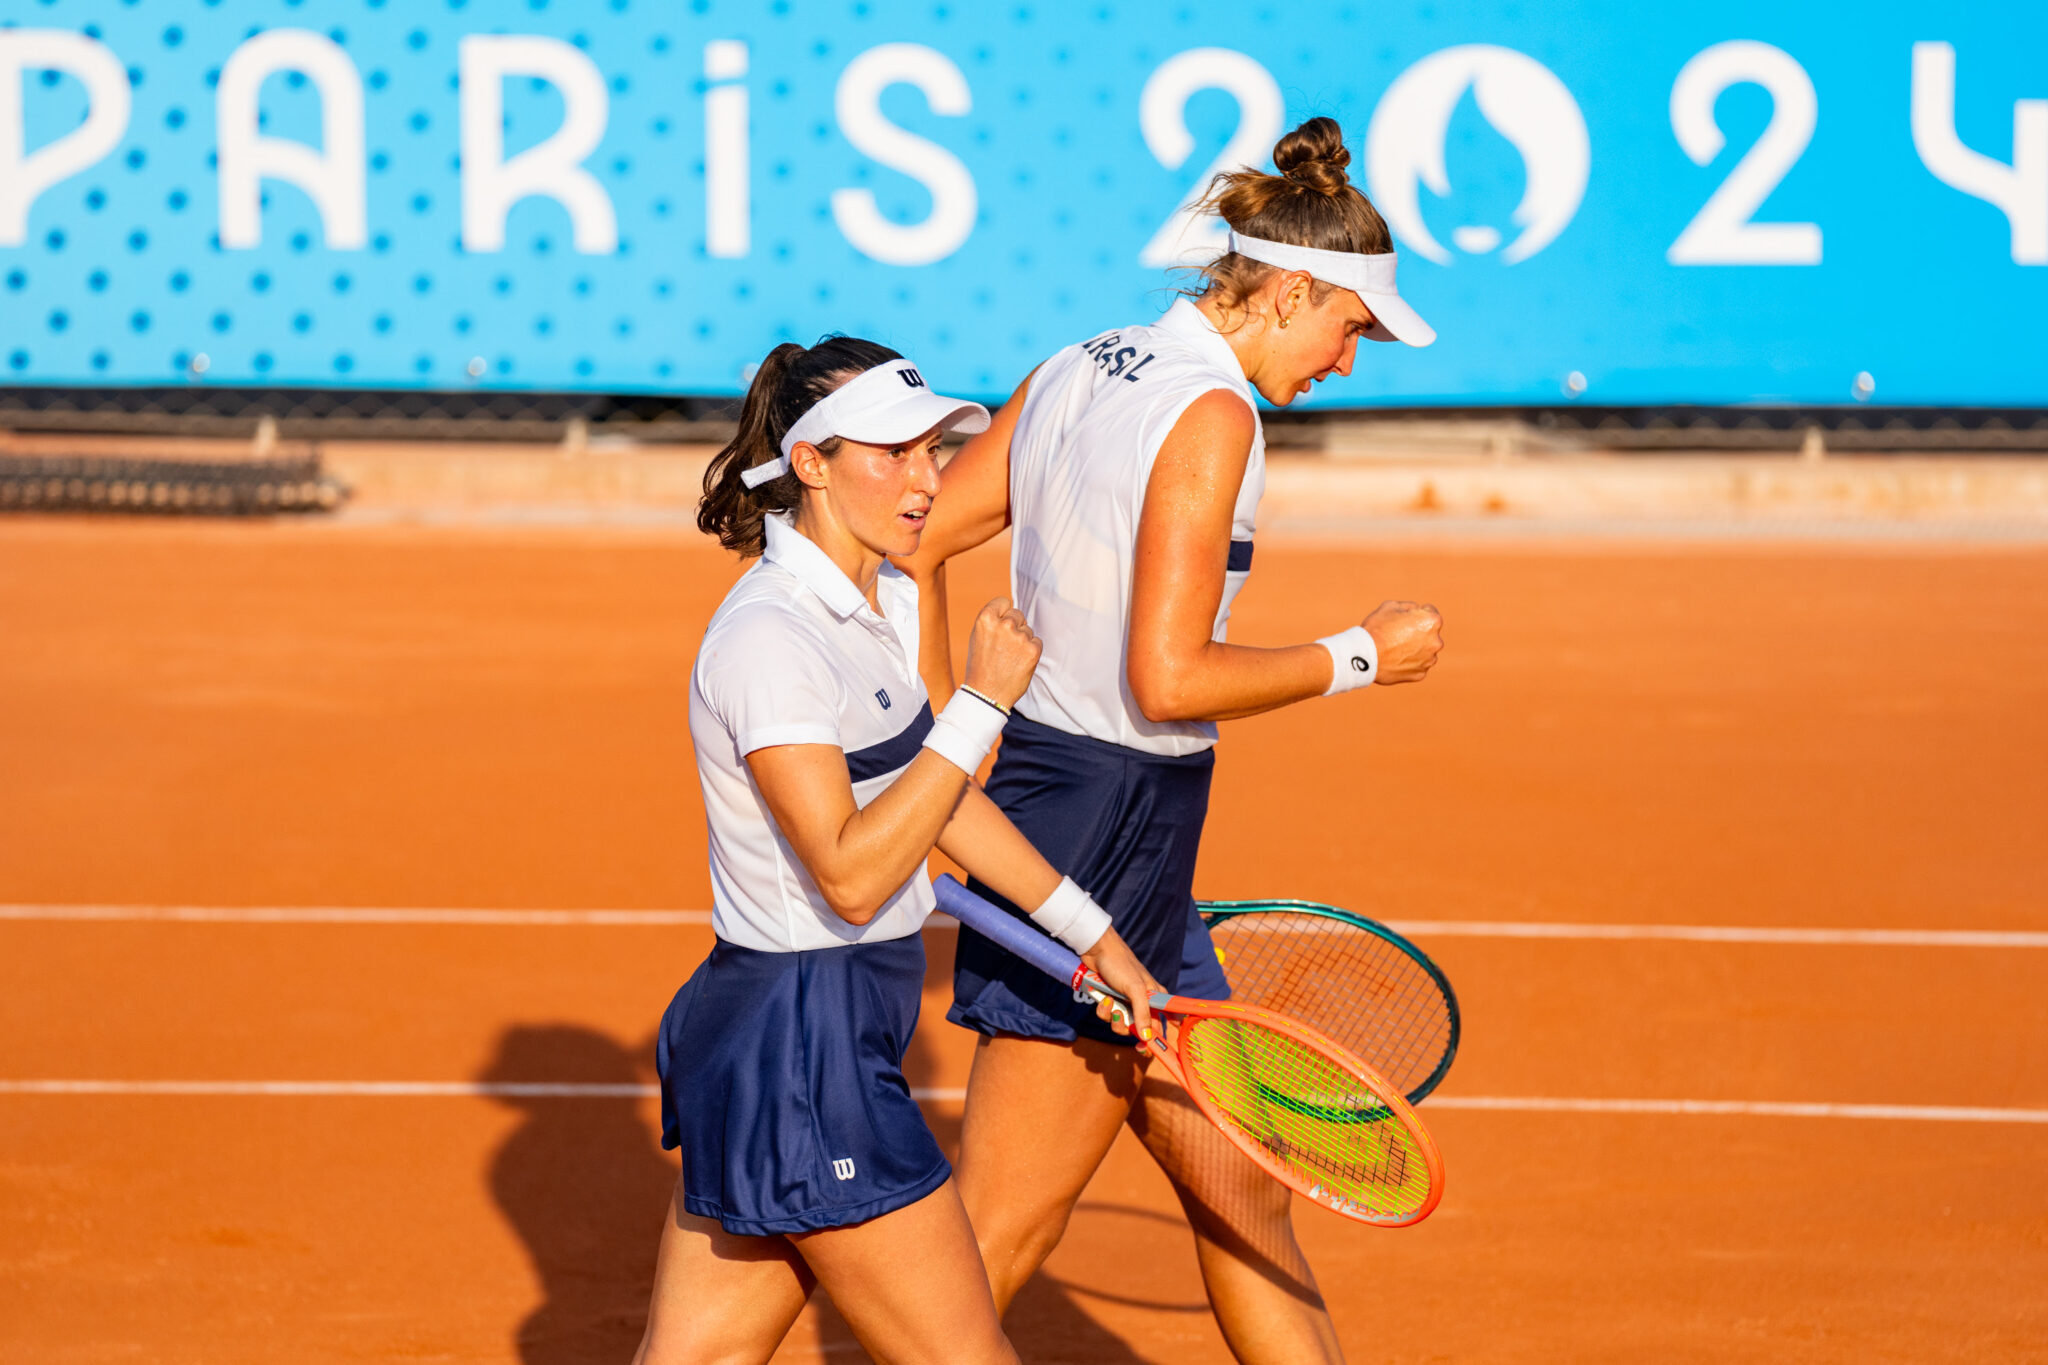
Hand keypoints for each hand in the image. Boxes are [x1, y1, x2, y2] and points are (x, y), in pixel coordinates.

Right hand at [961, 596, 1041, 708]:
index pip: (1003, 601)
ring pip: (1028, 630)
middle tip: (1004, 647)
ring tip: (1009, 658)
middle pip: (1018, 614)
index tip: (1000, 626)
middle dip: (1014, 627)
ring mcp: (1019, 637)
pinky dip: (1031, 652)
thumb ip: (992, 621)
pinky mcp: (1033, 649)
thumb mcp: (978, 637)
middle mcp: (1003, 624)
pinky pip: (1037, 642)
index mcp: (985, 619)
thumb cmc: (980, 666)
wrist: (986, 695)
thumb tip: (1009, 608)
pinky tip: (1018, 663)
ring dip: (1022, 641)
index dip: (1002, 613)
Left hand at [1080, 928, 1163, 1042]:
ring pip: (1122, 1026)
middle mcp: (1143, 1003)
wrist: (1096, 950)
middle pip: (1141, 1030)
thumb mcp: (1135, 989)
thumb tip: (1147, 1038)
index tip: (1153, 1050)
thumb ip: (1143, 1014)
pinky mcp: (1111, 1002)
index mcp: (1156, 998)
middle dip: (1131, 1030)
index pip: (1166, 1023)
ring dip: (1114, 1019)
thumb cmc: (1121, 965)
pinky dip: (1104, 1010)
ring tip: (1110, 1003)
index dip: (1161, 1038)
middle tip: (1128, 1031)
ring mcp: (1126, 1003)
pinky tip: (1103, 998)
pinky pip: (1108, 1017)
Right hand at [1362, 600, 1443, 684]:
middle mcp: (1436, 642)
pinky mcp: (1420, 674)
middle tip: (1396, 635)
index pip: (1429, 612)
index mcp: (1431, 622)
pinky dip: (1408, 663)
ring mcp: (1429, 660)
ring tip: (1394, 649)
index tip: (1402, 619)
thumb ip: (1409, 607)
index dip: (1414, 613)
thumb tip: (1416, 611)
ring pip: (1424, 651)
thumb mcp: (1391, 606)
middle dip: (1417, 632)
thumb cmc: (1377, 628)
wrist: (1364, 656)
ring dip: (1414, 649)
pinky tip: (1394, 660)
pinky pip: (1417, 666)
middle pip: (1429, 633)